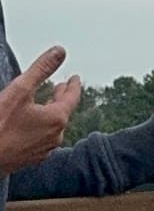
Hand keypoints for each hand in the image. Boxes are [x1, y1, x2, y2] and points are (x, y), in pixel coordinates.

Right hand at [0, 47, 82, 175]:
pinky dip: (41, 127)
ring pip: (52, 127)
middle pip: (62, 113)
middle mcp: (54, 137)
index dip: (73, 86)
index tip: (74, 79)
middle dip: (61, 98)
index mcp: (56, 119)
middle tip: (60, 88)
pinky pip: (41, 139)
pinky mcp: (30, 159)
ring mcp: (42, 150)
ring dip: (51, 113)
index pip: (72, 98)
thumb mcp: (20, 89)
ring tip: (46, 104)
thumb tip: (60, 51)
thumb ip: (42, 69)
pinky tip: (32, 125)